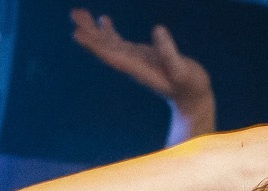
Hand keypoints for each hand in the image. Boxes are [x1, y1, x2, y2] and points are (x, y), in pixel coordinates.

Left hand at [70, 12, 214, 126]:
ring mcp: (135, 60)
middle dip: (89, 33)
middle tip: (74, 14)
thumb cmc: (191, 87)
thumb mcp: (184, 72)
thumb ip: (170, 53)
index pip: (113, 55)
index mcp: (140, 69)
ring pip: (109, 44)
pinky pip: (120, 43)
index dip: (95, 44)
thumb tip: (158, 29)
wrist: (193, 99)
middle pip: (106, 48)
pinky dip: (109, 32)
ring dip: (94, 30)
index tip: (79, 34)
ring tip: (79, 13)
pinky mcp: (141, 56)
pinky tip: (102, 19)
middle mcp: (133, 65)